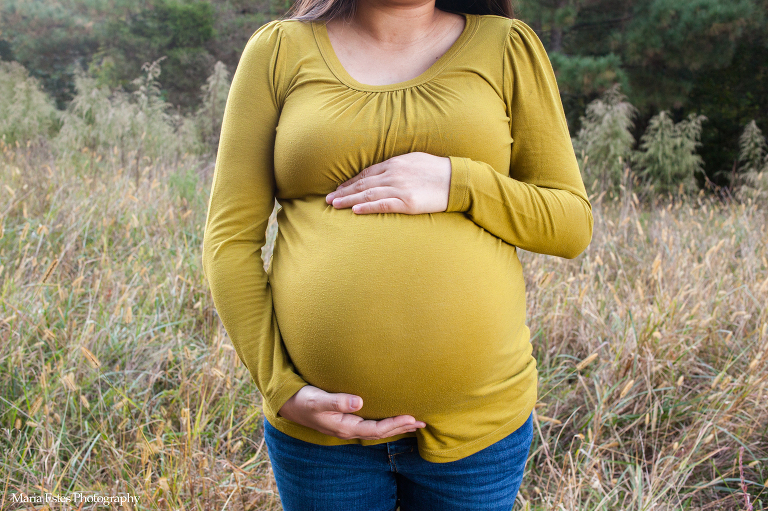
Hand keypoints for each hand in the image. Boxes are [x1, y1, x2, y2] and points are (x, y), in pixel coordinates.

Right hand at [277, 385, 426, 439]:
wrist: (288, 404)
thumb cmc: (303, 400)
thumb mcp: (318, 399)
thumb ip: (337, 401)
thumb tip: (359, 402)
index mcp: (345, 426)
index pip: (376, 430)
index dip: (394, 425)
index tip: (411, 418)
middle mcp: (349, 428)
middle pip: (381, 432)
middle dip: (401, 427)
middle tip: (422, 423)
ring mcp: (347, 425)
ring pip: (377, 429)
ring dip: (395, 426)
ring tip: (413, 422)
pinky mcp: (346, 419)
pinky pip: (370, 424)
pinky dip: (385, 422)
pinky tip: (391, 417)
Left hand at [325, 152, 451, 213]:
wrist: (458, 180)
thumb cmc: (438, 171)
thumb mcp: (415, 160)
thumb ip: (398, 166)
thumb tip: (384, 172)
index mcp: (395, 163)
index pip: (366, 173)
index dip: (350, 181)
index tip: (338, 188)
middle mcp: (394, 174)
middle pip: (362, 184)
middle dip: (343, 191)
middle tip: (327, 199)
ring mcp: (400, 188)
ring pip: (368, 194)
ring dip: (348, 200)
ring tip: (334, 205)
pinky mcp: (407, 202)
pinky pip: (383, 205)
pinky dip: (367, 207)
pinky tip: (355, 210)